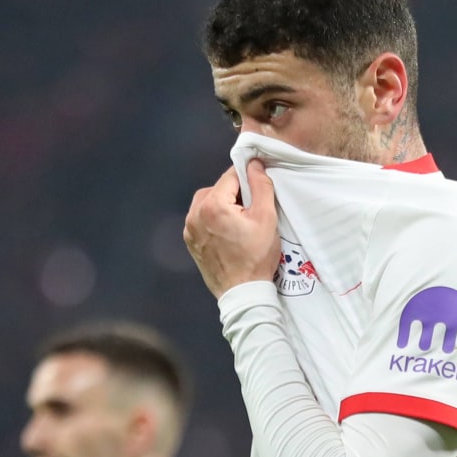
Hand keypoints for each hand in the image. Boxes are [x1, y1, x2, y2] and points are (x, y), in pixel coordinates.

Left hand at [184, 160, 279, 298]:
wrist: (242, 292)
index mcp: (212, 205)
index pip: (231, 176)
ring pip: (207, 203)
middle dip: (234, 193)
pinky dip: (214, 219)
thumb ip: (261, 186)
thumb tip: (254, 164)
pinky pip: (201, 219)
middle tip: (251, 209)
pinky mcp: (190, 242)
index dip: (248, 179)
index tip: (258, 189)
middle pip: (217, 188)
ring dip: (223, 204)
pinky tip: (229, 231)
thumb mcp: (266, 217)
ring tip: (240, 220)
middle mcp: (194, 214)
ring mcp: (189, 229)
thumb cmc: (256, 256)